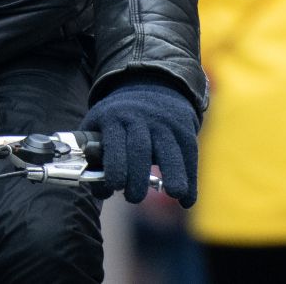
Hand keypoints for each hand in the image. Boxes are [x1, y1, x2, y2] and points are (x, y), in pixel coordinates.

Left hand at [82, 81, 199, 206]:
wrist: (149, 85)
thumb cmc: (118, 118)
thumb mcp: (99, 124)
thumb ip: (94, 156)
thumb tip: (101, 191)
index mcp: (114, 118)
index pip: (114, 142)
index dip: (115, 165)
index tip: (115, 186)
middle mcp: (140, 119)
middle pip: (140, 148)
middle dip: (138, 176)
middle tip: (134, 198)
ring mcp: (164, 124)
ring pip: (170, 150)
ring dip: (174, 174)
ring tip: (174, 194)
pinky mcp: (184, 130)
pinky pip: (189, 155)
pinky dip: (190, 179)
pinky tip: (187, 201)